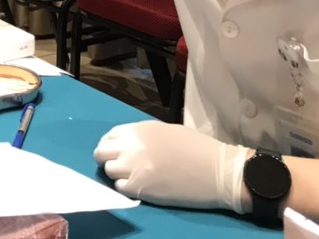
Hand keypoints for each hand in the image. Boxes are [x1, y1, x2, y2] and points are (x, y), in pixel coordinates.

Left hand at [93, 121, 247, 211]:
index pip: (110, 136)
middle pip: (101, 153)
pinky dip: (126, 188)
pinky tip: (140, 186)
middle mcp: (131, 146)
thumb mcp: (167, 131)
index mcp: (139, 130)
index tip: (118, 152)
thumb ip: (143, 137)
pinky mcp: (139, 188)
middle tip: (120, 165)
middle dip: (108, 158)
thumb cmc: (198, 148)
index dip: (112, 145)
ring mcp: (133, 168)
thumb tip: (130, 144)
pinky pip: (119, 188)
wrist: (217, 171)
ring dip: (117, 174)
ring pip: (108, 171)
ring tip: (133, 176)